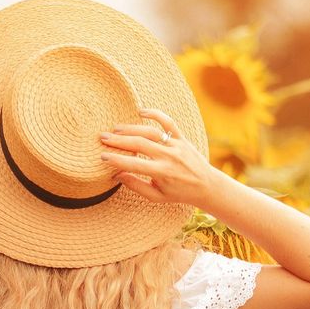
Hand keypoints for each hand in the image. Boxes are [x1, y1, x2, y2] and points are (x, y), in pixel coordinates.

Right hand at [98, 108, 222, 206]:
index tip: (102, 156)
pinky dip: (155, 114)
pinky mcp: (182, 138)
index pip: (134, 164)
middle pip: (139, 144)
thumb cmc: (179, 193)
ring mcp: (176, 145)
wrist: (207, 186)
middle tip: (102, 138)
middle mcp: (169, 156)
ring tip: (115, 129)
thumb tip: (117, 175)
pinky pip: (168, 122)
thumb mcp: (156, 196)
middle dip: (119, 140)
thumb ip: (136, 186)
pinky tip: (140, 111)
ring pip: (150, 131)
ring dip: (131, 128)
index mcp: (162, 172)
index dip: (116, 160)